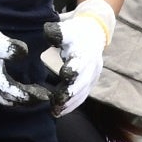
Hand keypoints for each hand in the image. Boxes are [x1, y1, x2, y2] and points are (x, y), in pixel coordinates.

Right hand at [0, 0, 48, 107]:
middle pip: (10, 100)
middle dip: (27, 100)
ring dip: (20, 99)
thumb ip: (11, 49)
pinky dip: (12, 94)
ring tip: (34, 93)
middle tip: (44, 95)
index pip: (13, 93)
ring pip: (4, 99)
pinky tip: (19, 87)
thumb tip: (24, 54)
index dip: (29, 96)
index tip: (45, 95)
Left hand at [40, 0, 116, 115]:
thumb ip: (58, 32)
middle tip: (57, 102)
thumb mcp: (67, 29)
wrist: (93, 35)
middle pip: (83, 81)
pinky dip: (72, 105)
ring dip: (70, 102)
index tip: (64, 75)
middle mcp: (92, 66)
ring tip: (56, 111)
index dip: (74, 68)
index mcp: (86, 51)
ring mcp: (92, 76)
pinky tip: (60, 112)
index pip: (82, 61)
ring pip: (83, 92)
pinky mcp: (90, 84)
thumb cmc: (76, 33)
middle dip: (71, 92)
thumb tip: (48, 32)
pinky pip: (82, 97)